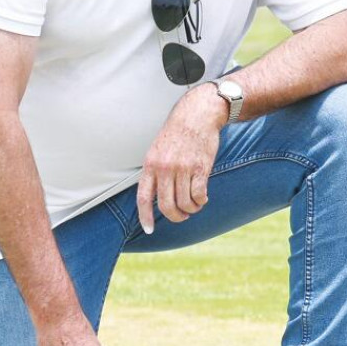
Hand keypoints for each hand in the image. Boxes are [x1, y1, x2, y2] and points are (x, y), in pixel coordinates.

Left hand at [138, 84, 225, 231]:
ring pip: (185, 203)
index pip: (144, 198)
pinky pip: (199, 194)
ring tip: (194, 206)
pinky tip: (203, 198)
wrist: (197, 115)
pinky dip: (201, 201)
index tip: (149, 230)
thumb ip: (155, 172)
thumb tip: (155, 196)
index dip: (145, 217)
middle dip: (176, 217)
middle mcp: (164, 168)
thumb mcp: (157, 150)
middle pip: (167, 206)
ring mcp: (182, 168)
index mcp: (150, 165)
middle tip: (182, 216)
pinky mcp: (200, 167)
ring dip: (191, 209)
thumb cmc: (177, 134)